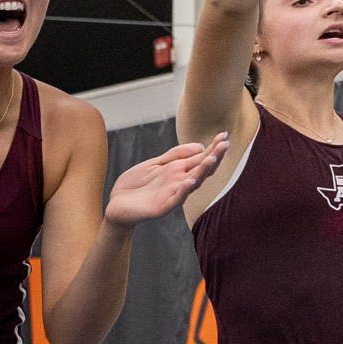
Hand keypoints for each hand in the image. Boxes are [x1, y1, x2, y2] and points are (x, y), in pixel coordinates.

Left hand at [104, 134, 230, 224]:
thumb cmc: (136, 185)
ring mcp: (172, 195)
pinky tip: (190, 181)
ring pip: (192, 183)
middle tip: (225, 144)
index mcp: (178, 171)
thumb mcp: (155, 164)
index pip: (200, 158)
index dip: (213, 148)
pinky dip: (183, 191)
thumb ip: (175, 155)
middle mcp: (179, 183)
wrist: (116, 206)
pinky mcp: (161, 207)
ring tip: (212, 159)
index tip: (224, 135)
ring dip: (202, 172)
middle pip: (201, 169)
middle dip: (214, 157)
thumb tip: (200, 146)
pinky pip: (175, 199)